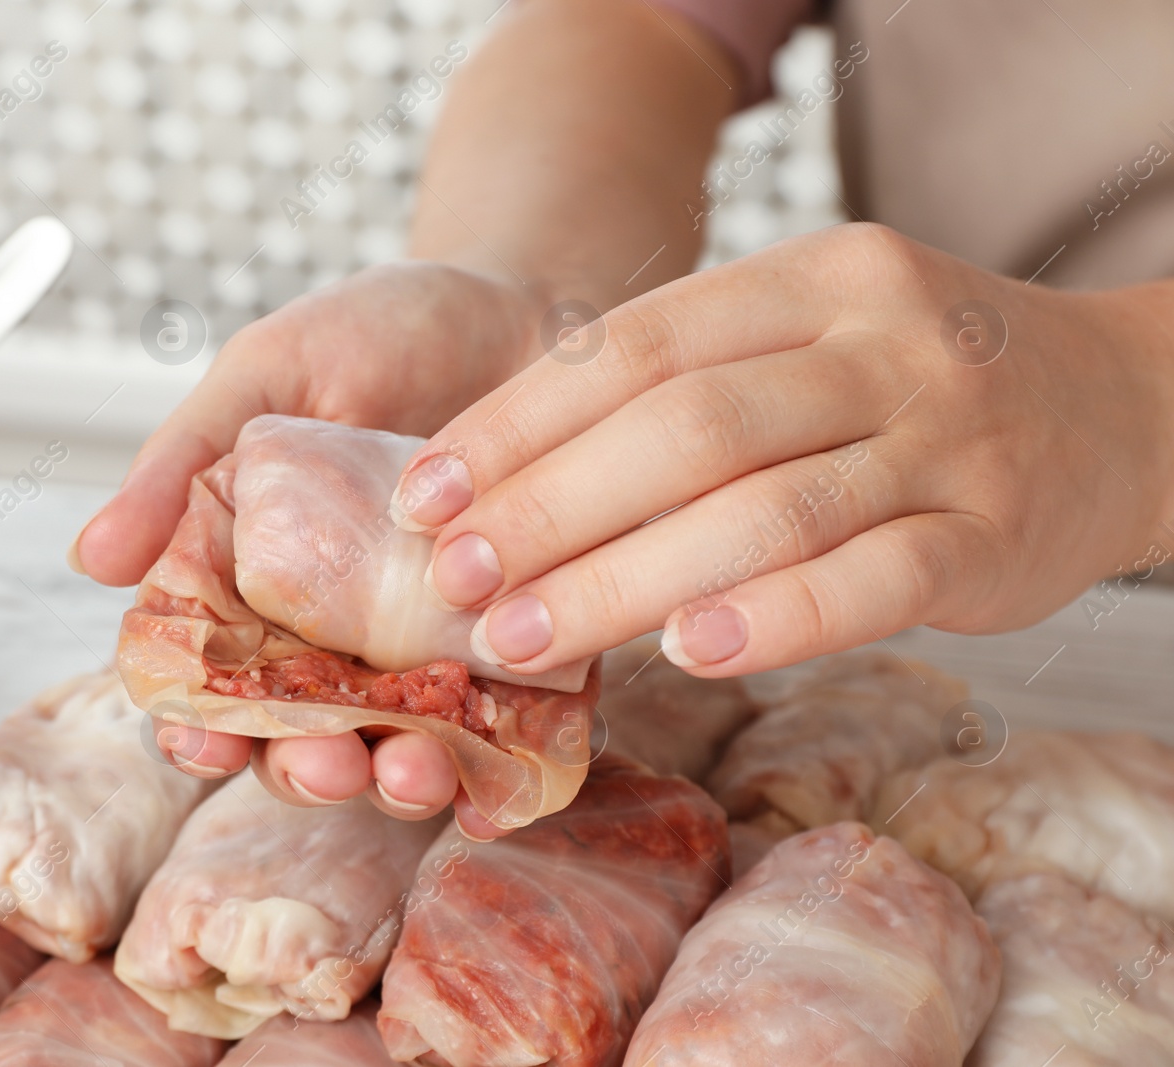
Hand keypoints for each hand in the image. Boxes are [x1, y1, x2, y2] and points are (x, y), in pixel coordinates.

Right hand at [74, 261, 546, 829]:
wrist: (518, 299)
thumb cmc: (378, 329)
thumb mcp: (268, 374)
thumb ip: (179, 464)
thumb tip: (90, 557)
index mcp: (260, 584)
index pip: (214, 681)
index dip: (202, 725)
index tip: (206, 742)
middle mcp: (340, 635)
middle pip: (305, 737)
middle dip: (309, 768)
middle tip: (330, 762)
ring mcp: (431, 651)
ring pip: (401, 749)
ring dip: (401, 782)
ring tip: (417, 772)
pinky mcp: (522, 648)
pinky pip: (513, 731)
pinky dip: (503, 770)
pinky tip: (500, 785)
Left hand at [390, 223, 1173, 677]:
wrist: (1125, 405)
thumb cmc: (916, 386)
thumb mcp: (812, 340)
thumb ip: (689, 391)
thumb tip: (511, 487)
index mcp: (811, 279)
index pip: (635, 347)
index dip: (519, 425)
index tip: (430, 496)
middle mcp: (881, 342)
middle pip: (686, 426)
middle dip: (550, 509)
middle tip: (457, 581)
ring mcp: (948, 435)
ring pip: (766, 508)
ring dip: (627, 579)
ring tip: (526, 639)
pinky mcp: (997, 534)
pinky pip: (876, 578)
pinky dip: (777, 617)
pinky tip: (691, 652)